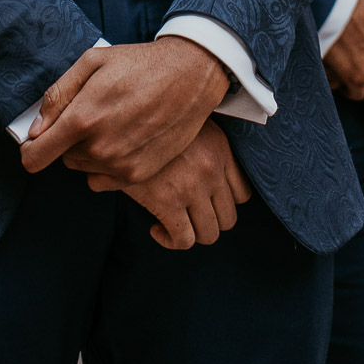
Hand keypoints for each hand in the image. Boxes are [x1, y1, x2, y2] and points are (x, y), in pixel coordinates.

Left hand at [20, 37, 229, 184]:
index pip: (35, 157)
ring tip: (112, 122)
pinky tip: (123, 139)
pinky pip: (104, 180)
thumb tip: (35, 130)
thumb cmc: (139, 64)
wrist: (189, 77)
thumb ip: (58, 95)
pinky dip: (107, 165)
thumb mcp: (92, 62)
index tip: (38, 139)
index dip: (30, 149)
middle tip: (92, 113)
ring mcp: (120, 166)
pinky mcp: (139, 175)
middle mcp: (99, 148)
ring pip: (84, 167)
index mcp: (82, 118)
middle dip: (68, 140)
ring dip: (90, 151)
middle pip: (62, 159)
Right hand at [87, 120, 251, 249]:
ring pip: (209, 234)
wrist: (120, 122)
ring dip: (192, 235)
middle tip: (188, 216)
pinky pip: (183, 240)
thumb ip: (204, 147)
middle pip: (228, 218)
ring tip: (174, 224)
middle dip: (209, 223)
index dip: (224, 204)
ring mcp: (192, 187)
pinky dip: (172, 241)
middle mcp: (212, 168)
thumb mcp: (187, 125)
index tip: (206, 203)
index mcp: (220, 148)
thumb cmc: (151, 124)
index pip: (242, 193)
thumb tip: (205, 173)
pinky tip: (157, 229)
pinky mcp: (168, 202)